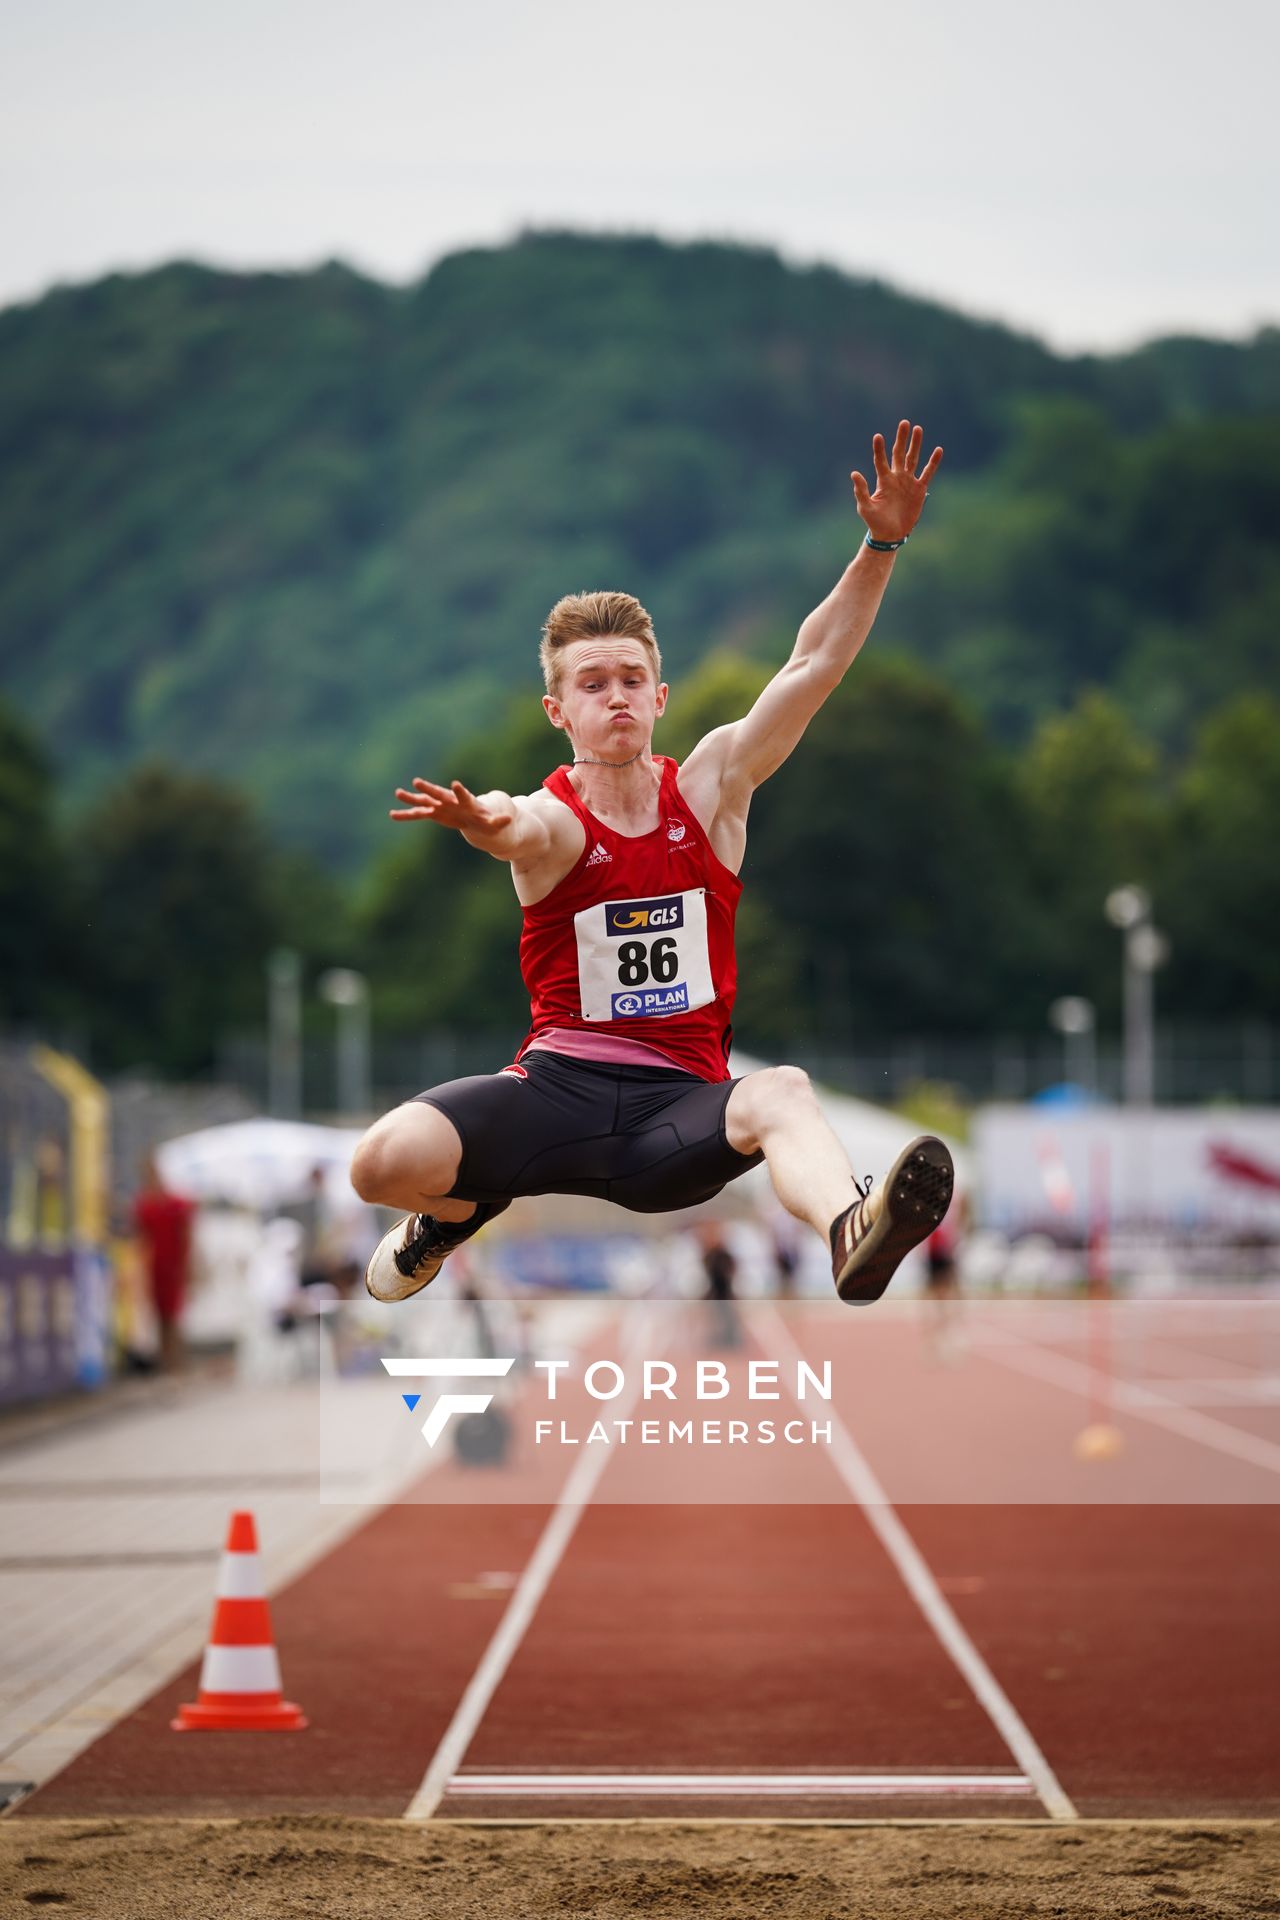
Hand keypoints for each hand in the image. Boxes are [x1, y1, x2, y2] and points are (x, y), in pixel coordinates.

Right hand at [390, 778, 513, 839]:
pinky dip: (406, 815)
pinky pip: (418, 814)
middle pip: (439, 794)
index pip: (463, 796)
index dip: (459, 791)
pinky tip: (392, 815)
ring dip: (412, 799)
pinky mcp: (434, 813)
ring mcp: (440, 806)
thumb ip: (498, 821)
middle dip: (429, 789)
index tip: (456, 784)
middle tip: (417, 782)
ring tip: (397, 793)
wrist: (476, 817)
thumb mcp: (493, 823)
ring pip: (425, 801)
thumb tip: (509, 819)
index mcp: (466, 802)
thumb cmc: (486, 819)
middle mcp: (451, 801)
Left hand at [851, 420, 942, 544]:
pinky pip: (927, 473)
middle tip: (904, 423)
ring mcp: (908, 482)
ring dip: (916, 444)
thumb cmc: (875, 522)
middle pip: (899, 454)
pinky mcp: (919, 489)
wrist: (890, 534)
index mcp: (883, 480)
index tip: (878, 436)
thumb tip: (854, 473)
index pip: (880, 461)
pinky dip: (933, 462)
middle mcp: (896, 477)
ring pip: (913, 459)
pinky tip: (938, 450)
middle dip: (901, 439)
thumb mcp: (865, 507)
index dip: (879, 449)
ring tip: (918, 428)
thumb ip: (861, 490)